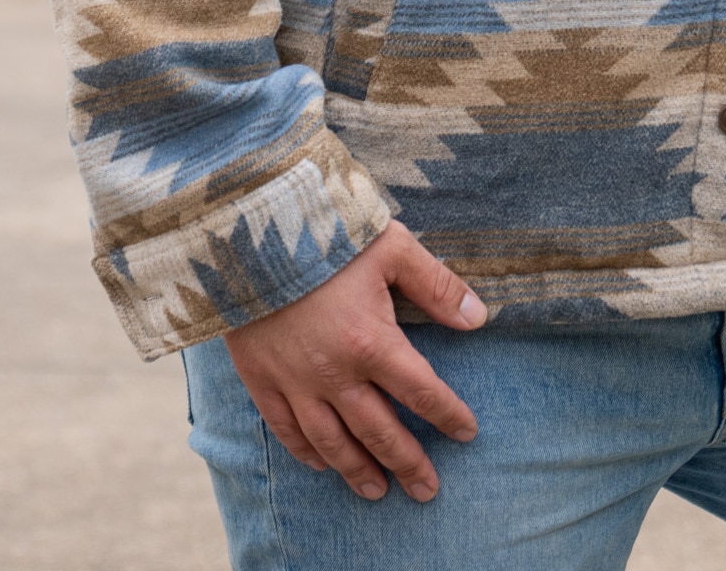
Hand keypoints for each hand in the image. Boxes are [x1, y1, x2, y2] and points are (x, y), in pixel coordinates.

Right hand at [221, 220, 486, 501]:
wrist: (246, 232)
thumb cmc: (324, 233)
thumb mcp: (391, 247)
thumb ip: (436, 285)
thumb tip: (479, 317)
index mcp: (372, 342)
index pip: (421, 392)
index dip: (448, 415)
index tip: (468, 432)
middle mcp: (335, 373)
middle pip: (379, 431)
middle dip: (408, 462)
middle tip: (428, 490)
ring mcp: (294, 382)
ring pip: (332, 442)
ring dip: (358, 470)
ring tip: (378, 492)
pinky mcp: (260, 379)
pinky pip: (285, 429)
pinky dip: (305, 453)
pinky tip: (321, 465)